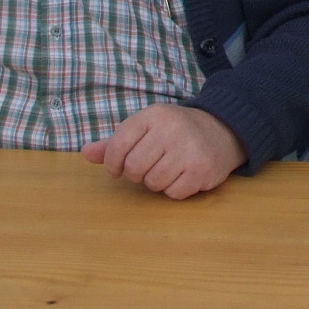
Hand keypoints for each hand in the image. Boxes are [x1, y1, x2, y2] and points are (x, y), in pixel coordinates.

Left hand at [82, 104, 245, 199]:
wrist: (223, 129)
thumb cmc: (175, 131)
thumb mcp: (146, 128)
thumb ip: (115, 142)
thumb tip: (85, 153)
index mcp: (153, 115)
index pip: (118, 145)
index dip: (112, 162)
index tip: (118, 167)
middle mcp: (171, 129)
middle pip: (134, 168)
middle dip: (137, 174)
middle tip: (149, 167)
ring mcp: (188, 150)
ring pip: (153, 182)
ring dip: (157, 182)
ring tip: (168, 169)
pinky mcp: (201, 170)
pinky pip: (173, 193)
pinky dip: (175, 190)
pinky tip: (183, 176)